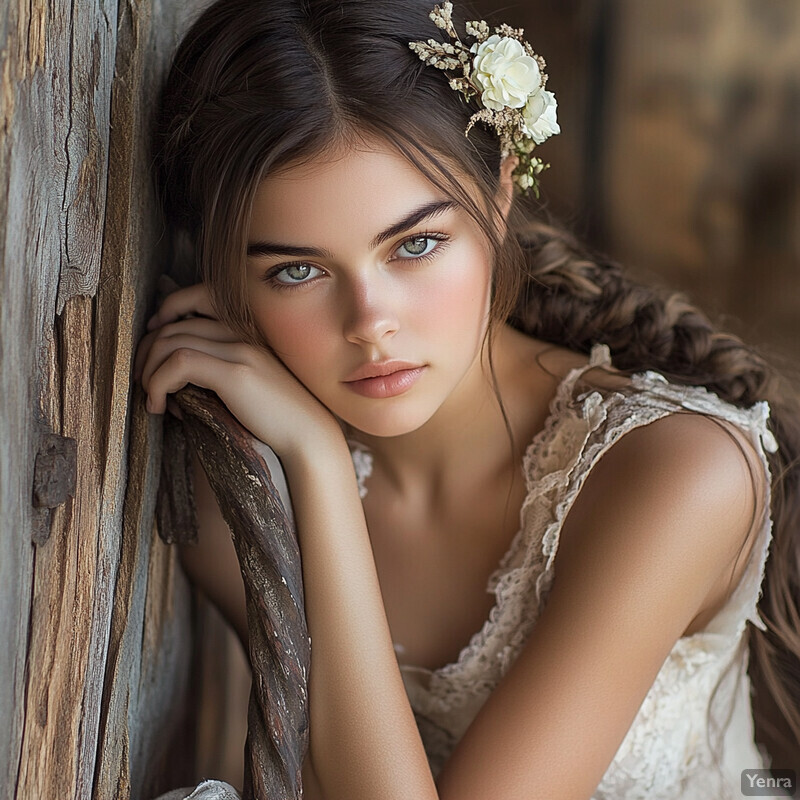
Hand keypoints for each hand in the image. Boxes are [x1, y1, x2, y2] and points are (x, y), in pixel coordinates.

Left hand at [134, 282, 341, 458]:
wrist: (308, 435)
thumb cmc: (278, 416)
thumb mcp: (248, 382)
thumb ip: (219, 365)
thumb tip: (174, 374)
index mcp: (247, 329)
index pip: (196, 297)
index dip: (165, 314)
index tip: (153, 349)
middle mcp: (243, 331)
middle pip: (174, 324)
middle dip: (146, 352)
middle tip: (141, 381)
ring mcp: (240, 349)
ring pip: (170, 341)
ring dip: (148, 371)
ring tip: (150, 397)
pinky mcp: (235, 373)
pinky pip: (178, 363)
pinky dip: (157, 383)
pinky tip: (160, 406)